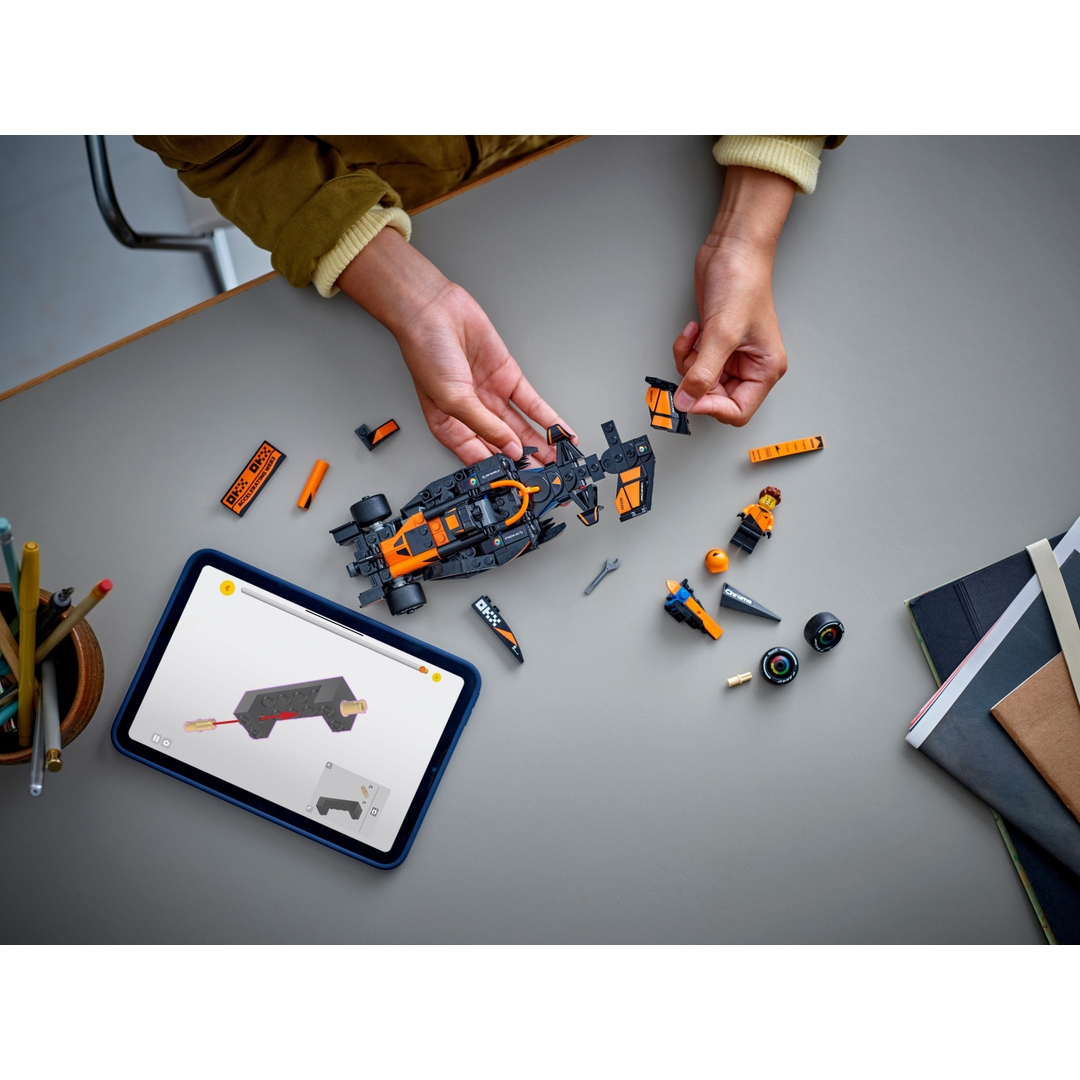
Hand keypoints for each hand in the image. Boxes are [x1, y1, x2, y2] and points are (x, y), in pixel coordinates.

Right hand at [337, 228, 569, 464]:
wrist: (432, 310)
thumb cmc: (425, 352)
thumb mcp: (451, 400)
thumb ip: (483, 426)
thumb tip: (509, 449)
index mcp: (450, 427)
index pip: (481, 458)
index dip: (502, 472)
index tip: (524, 483)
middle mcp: (472, 414)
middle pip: (506, 446)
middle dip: (528, 462)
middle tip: (549, 476)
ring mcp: (491, 396)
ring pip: (522, 428)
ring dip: (542, 444)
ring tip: (561, 459)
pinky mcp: (507, 378)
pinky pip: (532, 404)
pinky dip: (548, 418)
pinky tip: (561, 431)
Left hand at [672, 166, 795, 426]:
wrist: (732, 249)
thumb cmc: (742, 282)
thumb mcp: (721, 334)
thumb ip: (702, 373)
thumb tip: (685, 401)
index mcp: (765, 369)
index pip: (737, 411)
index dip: (711, 407)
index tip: (691, 394)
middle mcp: (750, 366)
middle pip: (716, 398)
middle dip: (697, 381)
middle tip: (690, 362)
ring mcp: (731, 356)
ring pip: (700, 381)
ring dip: (688, 363)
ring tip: (694, 337)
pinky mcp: (714, 343)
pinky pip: (693, 363)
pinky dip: (686, 350)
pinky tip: (693, 329)